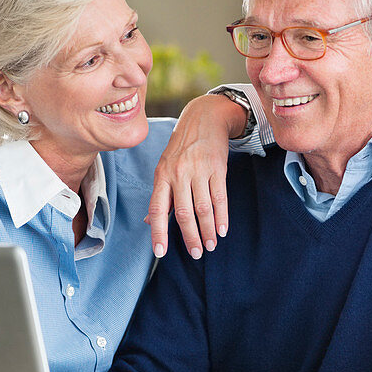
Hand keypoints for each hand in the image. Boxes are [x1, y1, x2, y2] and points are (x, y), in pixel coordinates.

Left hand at [147, 94, 246, 259]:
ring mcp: (198, 170)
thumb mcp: (165, 167)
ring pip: (202, 208)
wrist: (204, 118)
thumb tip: (149, 222)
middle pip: (183, 213)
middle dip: (190, 237)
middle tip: (196, 253)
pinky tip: (221, 230)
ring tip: (210, 246)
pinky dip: (221, 216)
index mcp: (162, 176)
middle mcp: (178, 174)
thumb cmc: (182, 147)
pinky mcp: (217, 168)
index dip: (158, 232)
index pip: (157, 209)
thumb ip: (161, 196)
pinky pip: (219, 197)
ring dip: (207, 230)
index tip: (160, 253)